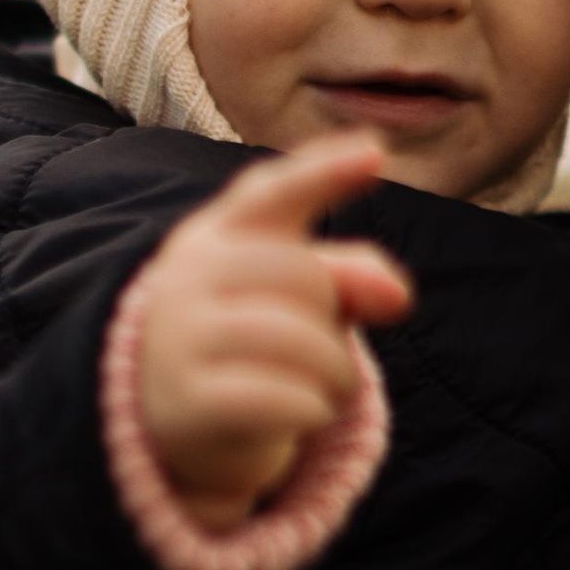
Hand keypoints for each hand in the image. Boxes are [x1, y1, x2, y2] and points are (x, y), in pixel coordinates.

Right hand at [137, 137, 411, 531]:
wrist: (172, 419)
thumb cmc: (250, 339)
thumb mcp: (298, 296)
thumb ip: (352, 273)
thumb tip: (397, 292)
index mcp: (217, 233)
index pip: (271, 193)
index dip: (324, 172)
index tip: (374, 151)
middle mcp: (190, 275)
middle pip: (305, 276)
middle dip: (337, 319)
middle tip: (331, 355)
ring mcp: (182, 336)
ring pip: (299, 340)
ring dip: (337, 374)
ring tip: (329, 390)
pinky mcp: (190, 400)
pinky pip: (284, 398)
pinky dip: (316, 410)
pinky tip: (308, 415)